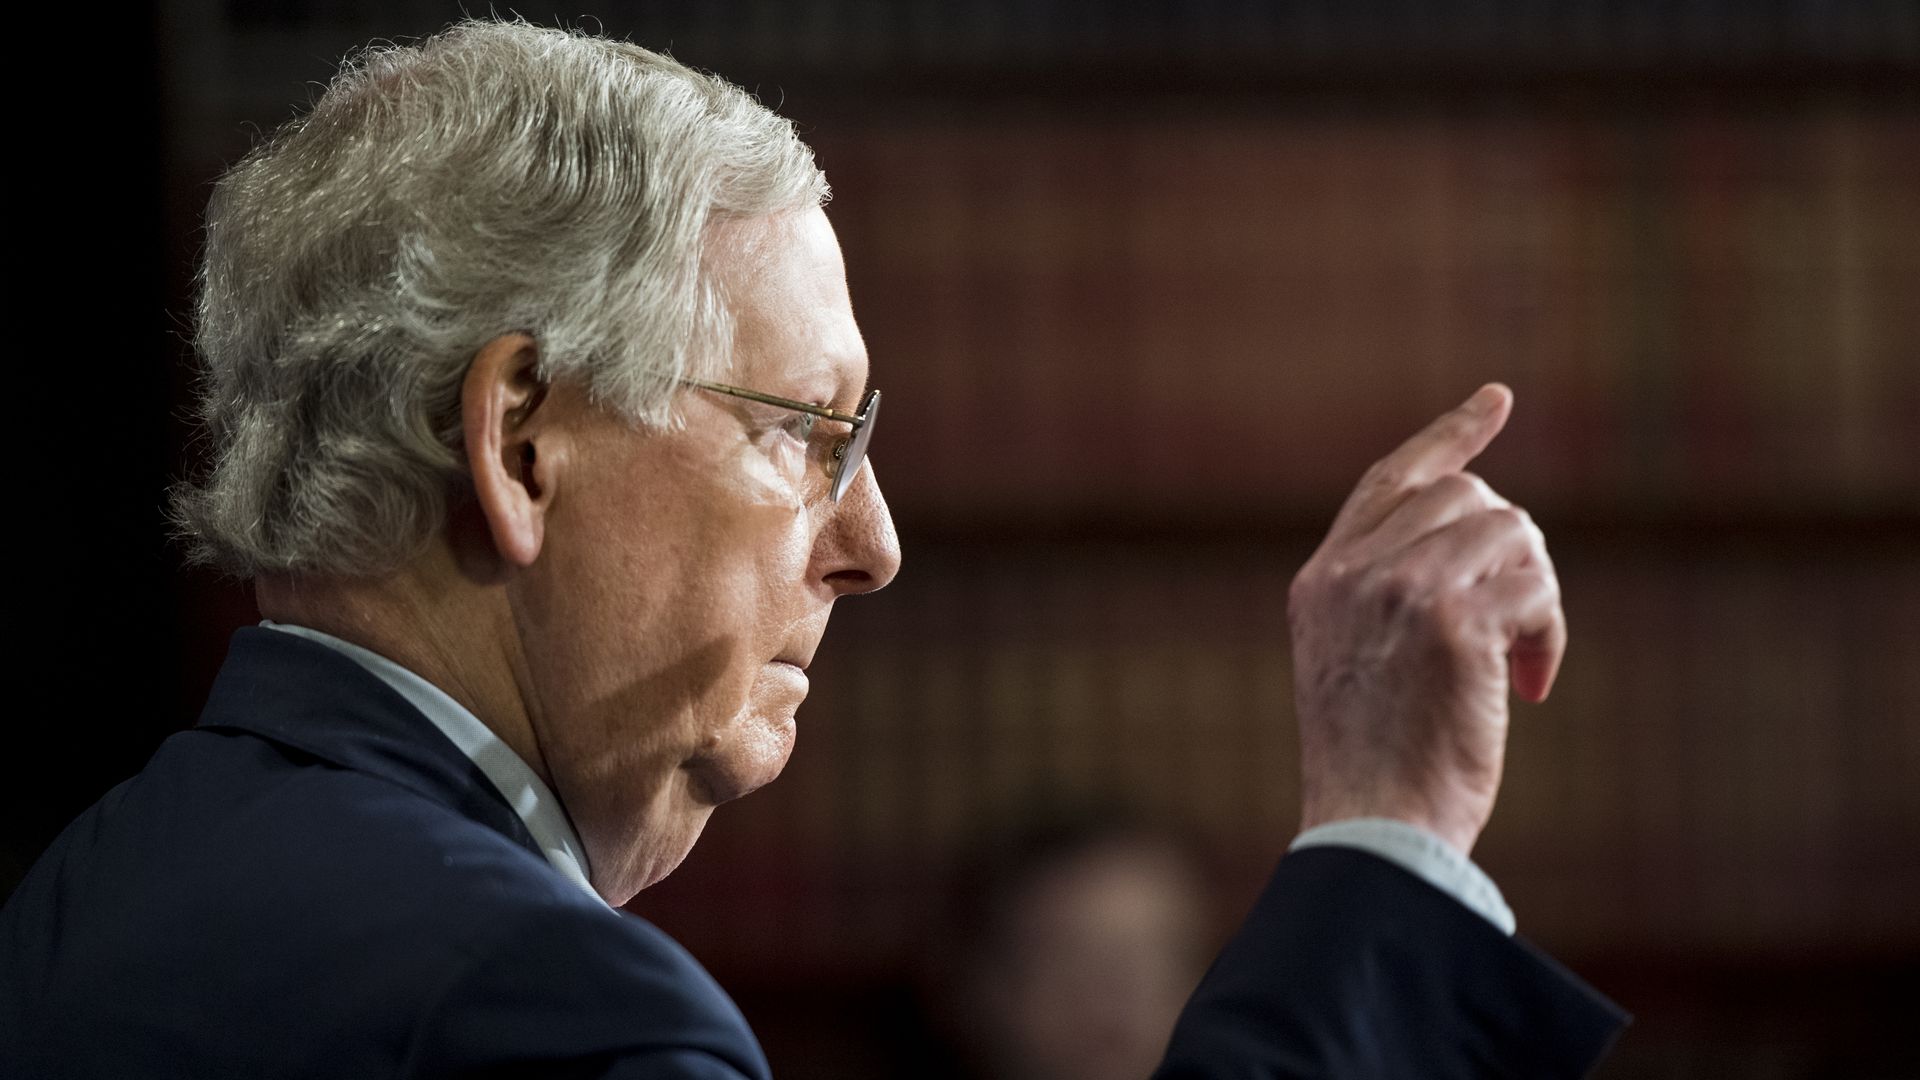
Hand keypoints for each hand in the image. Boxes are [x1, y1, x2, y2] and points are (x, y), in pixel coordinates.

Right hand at [1289, 384, 1563, 855]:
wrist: (1374, 830)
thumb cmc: (1377, 769)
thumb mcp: (1356, 665)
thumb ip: (1387, 596)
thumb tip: (1481, 535)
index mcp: (1322, 581)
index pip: (1391, 479)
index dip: (1449, 437)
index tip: (1497, 399)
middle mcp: (1353, 573)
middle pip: (1468, 498)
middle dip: (1512, 554)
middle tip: (1516, 628)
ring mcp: (1399, 590)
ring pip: (1510, 531)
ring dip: (1535, 594)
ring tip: (1521, 663)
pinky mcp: (1452, 622)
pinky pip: (1535, 587)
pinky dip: (1549, 634)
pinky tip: (1532, 686)